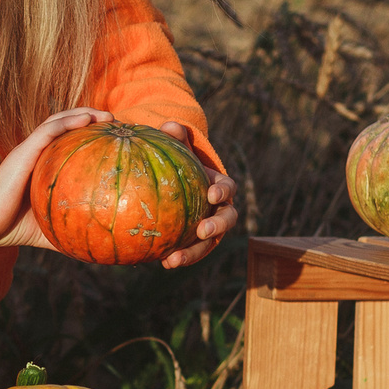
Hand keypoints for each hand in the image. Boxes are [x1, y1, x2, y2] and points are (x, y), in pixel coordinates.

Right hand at [0, 107, 111, 249]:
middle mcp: (37, 153)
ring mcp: (30, 150)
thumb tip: (94, 254)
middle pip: (66, 126)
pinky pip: (47, 131)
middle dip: (91, 118)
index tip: (114, 138)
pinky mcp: (23, 151)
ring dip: (82, 113)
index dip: (89, 135)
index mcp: (42, 166)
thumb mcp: (46, 230)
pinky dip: (66, 122)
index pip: (68, 143)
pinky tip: (86, 119)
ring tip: (106, 115)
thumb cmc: (11, 226)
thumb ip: (66, 235)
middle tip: (116, 122)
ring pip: (58, 122)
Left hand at [153, 120, 237, 268]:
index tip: (212, 195)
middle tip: (202, 231)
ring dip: (195, 252)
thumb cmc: (178, 162)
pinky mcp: (195, 242)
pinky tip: (161, 263)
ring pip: (208, 243)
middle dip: (217, 227)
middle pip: (227, 220)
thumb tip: (170, 126)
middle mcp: (219, 209)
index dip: (223, 191)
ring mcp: (209, 228)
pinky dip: (180, 257)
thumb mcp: (177, 149)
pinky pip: (190, 251)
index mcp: (219, 186)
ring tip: (174, 260)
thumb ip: (175, 137)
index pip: (228, 188)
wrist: (174, 183)